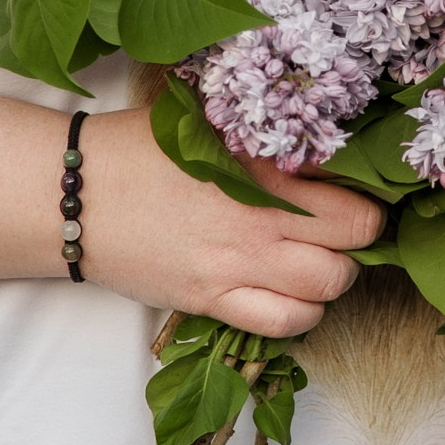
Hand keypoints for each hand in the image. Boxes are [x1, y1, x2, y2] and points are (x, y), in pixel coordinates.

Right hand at [75, 109, 379, 336]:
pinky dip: (302, 313)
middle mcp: (260, 216)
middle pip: (355, 240)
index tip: (358, 193)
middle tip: (343, 229)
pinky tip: (291, 295)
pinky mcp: (212, 300)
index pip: (354, 191)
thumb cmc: (139, 149)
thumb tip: (320, 124)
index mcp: (264, 164)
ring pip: (328, 286)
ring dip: (334, 277)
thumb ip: (263, 129)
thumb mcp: (208, 120)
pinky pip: (284, 323)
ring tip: (317, 261)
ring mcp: (237, 263)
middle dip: (360, 237)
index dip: (367, 196)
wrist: (77, 194)